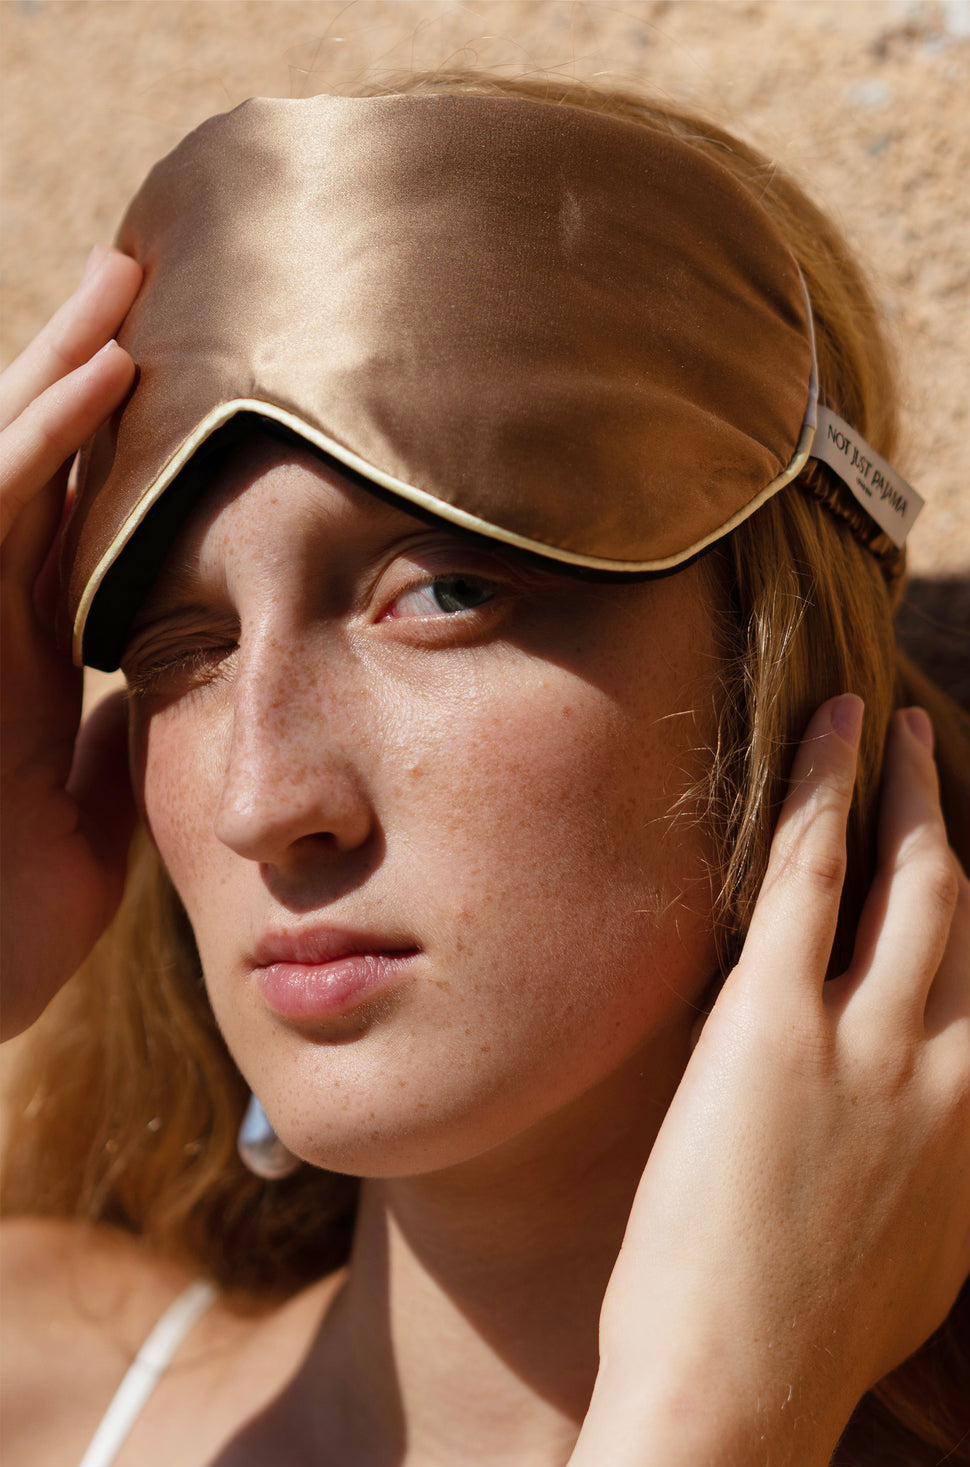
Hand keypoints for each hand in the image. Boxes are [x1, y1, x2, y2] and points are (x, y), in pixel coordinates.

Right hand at [1, 248, 142, 1038]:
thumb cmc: (5, 919)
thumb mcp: (87, 812)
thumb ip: (113, 744)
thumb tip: (154, 699)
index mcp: (25, 654)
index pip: (74, 521)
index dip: (119, 445)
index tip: (186, 382)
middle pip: (37, 467)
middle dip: (84, 371)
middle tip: (149, 279)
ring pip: (1, 465)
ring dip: (60, 370)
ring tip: (128, 281)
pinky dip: (39, 447)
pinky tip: (100, 378)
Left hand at [602, 693, 969, 1415]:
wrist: (737, 1391)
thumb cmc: (808, 1344)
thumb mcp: (928, 1268)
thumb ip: (969, 1195)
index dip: (963, 926)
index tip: (935, 882)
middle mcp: (952, 1070)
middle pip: (964, 919)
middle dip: (945, 833)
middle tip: (921, 766)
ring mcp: (870, 1040)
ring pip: (914, 875)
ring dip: (906, 786)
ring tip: (891, 728)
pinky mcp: (776, 1019)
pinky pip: (817, 868)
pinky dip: (831, 783)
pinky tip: (837, 723)